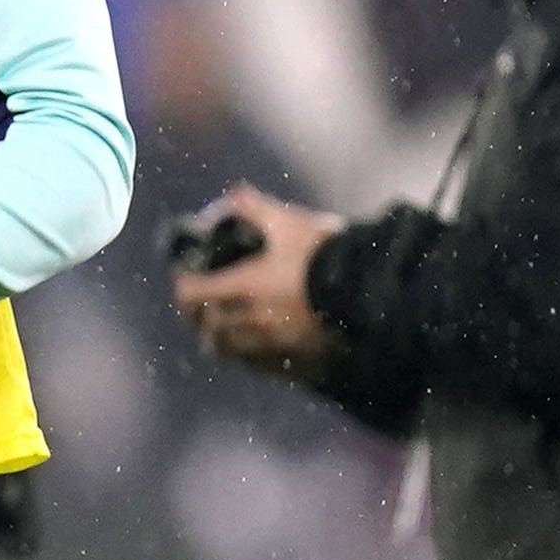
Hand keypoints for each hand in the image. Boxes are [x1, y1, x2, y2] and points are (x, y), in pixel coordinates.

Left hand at [167, 184, 345, 376]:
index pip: (192, 295)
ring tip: (225, 328)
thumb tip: (234, 193)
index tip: (188, 277)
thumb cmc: (329, 255)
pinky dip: (249, 355)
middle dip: (200, 316)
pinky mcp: (295, 363)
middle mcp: (251, 321)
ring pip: (229, 351)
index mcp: (244, 288)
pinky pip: (259, 365)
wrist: (374, 293)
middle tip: (202, 305)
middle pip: (207, 328)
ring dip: (221, 339)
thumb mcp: (291, 225)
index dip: (184, 285)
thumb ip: (258, 210)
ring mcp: (272, 346)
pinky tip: (256, 344)